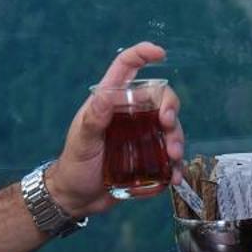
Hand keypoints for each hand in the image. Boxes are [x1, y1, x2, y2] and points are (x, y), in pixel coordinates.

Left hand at [46, 43, 184, 218]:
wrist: (77, 198)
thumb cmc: (74, 165)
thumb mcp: (81, 142)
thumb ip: (93, 120)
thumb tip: (106, 93)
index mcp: (110, 102)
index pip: (127, 68)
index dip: (142, 55)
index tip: (160, 53)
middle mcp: (130, 114)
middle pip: (159, 98)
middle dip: (171, 109)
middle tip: (169, 126)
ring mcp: (141, 135)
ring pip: (170, 127)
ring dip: (177, 139)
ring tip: (173, 157)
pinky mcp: (149, 157)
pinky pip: (169, 155)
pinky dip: (176, 164)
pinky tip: (174, 176)